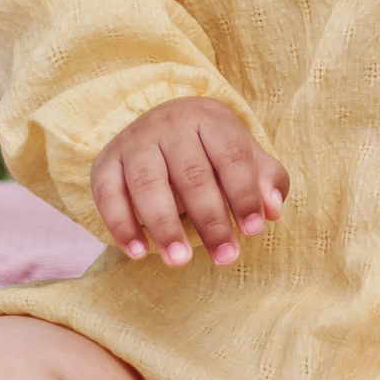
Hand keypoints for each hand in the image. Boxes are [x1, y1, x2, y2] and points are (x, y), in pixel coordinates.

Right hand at [91, 99, 289, 269]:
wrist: (159, 125)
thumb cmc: (211, 151)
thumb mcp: (242, 156)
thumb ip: (265, 180)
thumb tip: (272, 210)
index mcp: (209, 118)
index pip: (231, 155)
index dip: (244, 194)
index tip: (254, 232)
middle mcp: (169, 125)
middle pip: (191, 174)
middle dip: (210, 220)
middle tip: (226, 258)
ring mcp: (134, 142)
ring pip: (147, 183)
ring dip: (164, 225)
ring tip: (180, 260)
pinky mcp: (106, 163)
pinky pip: (108, 194)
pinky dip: (121, 225)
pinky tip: (138, 252)